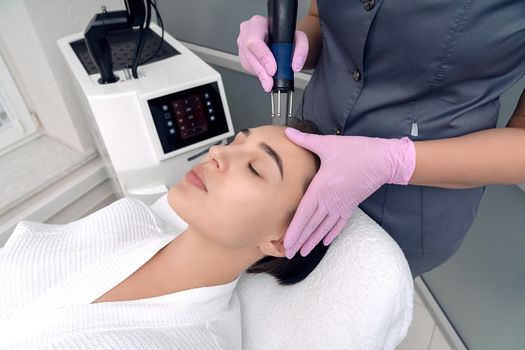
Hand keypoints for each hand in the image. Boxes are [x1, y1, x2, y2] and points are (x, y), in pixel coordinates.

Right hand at [237, 15, 308, 91]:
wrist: (280, 36)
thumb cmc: (285, 34)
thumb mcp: (298, 37)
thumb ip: (301, 49)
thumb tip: (295, 65)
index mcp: (257, 23)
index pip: (255, 41)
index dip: (263, 57)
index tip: (272, 70)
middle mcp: (246, 32)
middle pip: (250, 55)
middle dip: (262, 72)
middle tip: (270, 83)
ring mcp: (242, 43)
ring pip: (247, 63)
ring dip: (260, 74)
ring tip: (270, 81)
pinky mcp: (242, 54)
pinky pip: (248, 67)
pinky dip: (258, 72)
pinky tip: (265, 72)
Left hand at [283, 128, 415, 257]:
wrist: (384, 159)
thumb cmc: (356, 151)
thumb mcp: (329, 143)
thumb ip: (306, 140)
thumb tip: (288, 131)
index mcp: (322, 188)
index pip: (304, 214)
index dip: (295, 229)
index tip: (287, 242)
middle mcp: (330, 201)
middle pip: (312, 225)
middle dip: (300, 240)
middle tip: (289, 253)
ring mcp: (342, 205)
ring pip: (324, 227)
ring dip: (313, 240)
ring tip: (303, 252)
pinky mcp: (351, 205)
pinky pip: (339, 223)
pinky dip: (331, 233)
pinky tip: (325, 242)